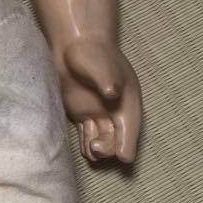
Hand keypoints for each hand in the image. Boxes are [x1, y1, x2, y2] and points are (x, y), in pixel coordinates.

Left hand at [52, 36, 141, 163]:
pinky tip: (86, 152)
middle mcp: (115, 110)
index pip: (130, 127)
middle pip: (117, 137)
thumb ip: (107, 79)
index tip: (124, 158)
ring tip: (91, 152)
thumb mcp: (101, 64)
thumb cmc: (91, 52)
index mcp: (126, 99)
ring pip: (103, 139)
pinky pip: (88, 135)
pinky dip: (87, 145)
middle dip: (110, 147)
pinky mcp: (82, 114)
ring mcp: (98, 113)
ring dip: (99, 149)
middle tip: (97, 148)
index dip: (128, 142)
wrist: (73, 45)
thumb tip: (112, 93)